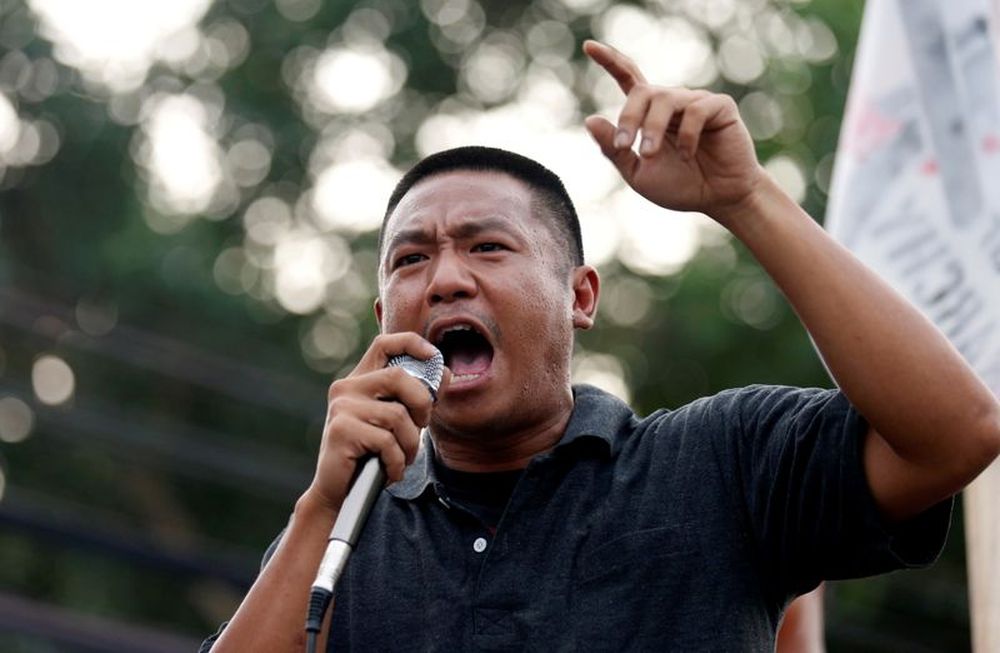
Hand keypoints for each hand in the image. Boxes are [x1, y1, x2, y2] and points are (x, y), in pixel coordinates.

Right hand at [304, 333, 446, 512]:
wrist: (338, 493)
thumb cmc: (370, 455)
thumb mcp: (397, 422)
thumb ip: (417, 397)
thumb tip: (445, 371)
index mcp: (360, 380)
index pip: (384, 344)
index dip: (411, 342)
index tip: (432, 355)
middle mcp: (346, 388)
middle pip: (399, 376)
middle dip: (422, 404)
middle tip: (420, 427)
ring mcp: (341, 408)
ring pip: (397, 415)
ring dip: (409, 445)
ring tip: (401, 459)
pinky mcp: (341, 430)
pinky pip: (387, 442)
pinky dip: (396, 462)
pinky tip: (389, 471)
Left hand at [583, 40, 764, 220]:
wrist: (718, 199)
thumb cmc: (680, 186)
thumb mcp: (638, 173)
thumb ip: (615, 149)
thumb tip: (590, 120)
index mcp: (650, 114)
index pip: (628, 79)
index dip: (610, 61)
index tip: (589, 47)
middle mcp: (672, 102)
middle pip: (642, 90)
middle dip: (629, 117)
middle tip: (625, 146)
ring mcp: (696, 101)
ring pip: (666, 99)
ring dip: (652, 128)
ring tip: (651, 155)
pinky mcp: (720, 106)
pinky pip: (696, 109)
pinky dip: (686, 135)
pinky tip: (688, 154)